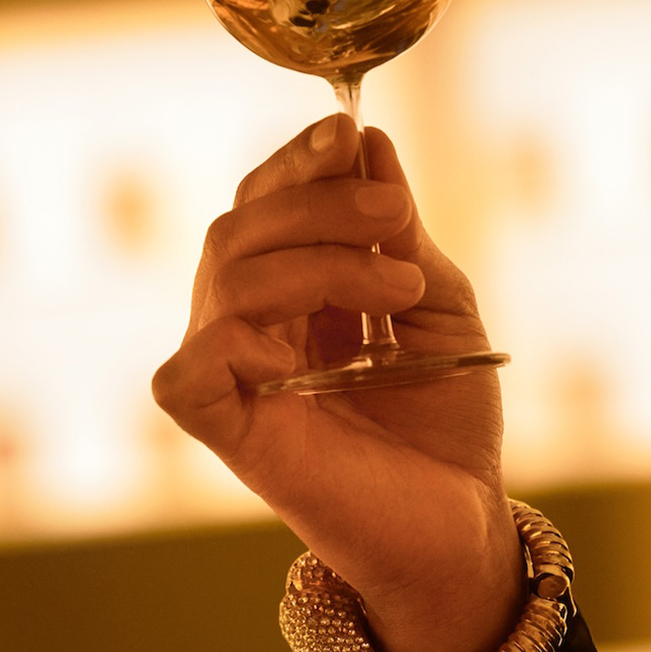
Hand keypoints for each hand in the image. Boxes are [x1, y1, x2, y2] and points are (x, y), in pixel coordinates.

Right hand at [152, 114, 522, 651]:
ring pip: (229, 279)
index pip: (264, 203)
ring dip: (321, 260)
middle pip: (240, 228)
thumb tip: (367, 139)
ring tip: (401, 284)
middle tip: (392, 214)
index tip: (347, 130)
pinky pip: (189, 370)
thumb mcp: (436, 301)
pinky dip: (240, 336)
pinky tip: (314, 348)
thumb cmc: (445, 416)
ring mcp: (233, 378)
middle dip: (317, 201)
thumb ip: (398, 230)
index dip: (296, 161)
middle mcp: (249, 326)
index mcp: (291, 291)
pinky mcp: (227, 434)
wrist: (461, 521)